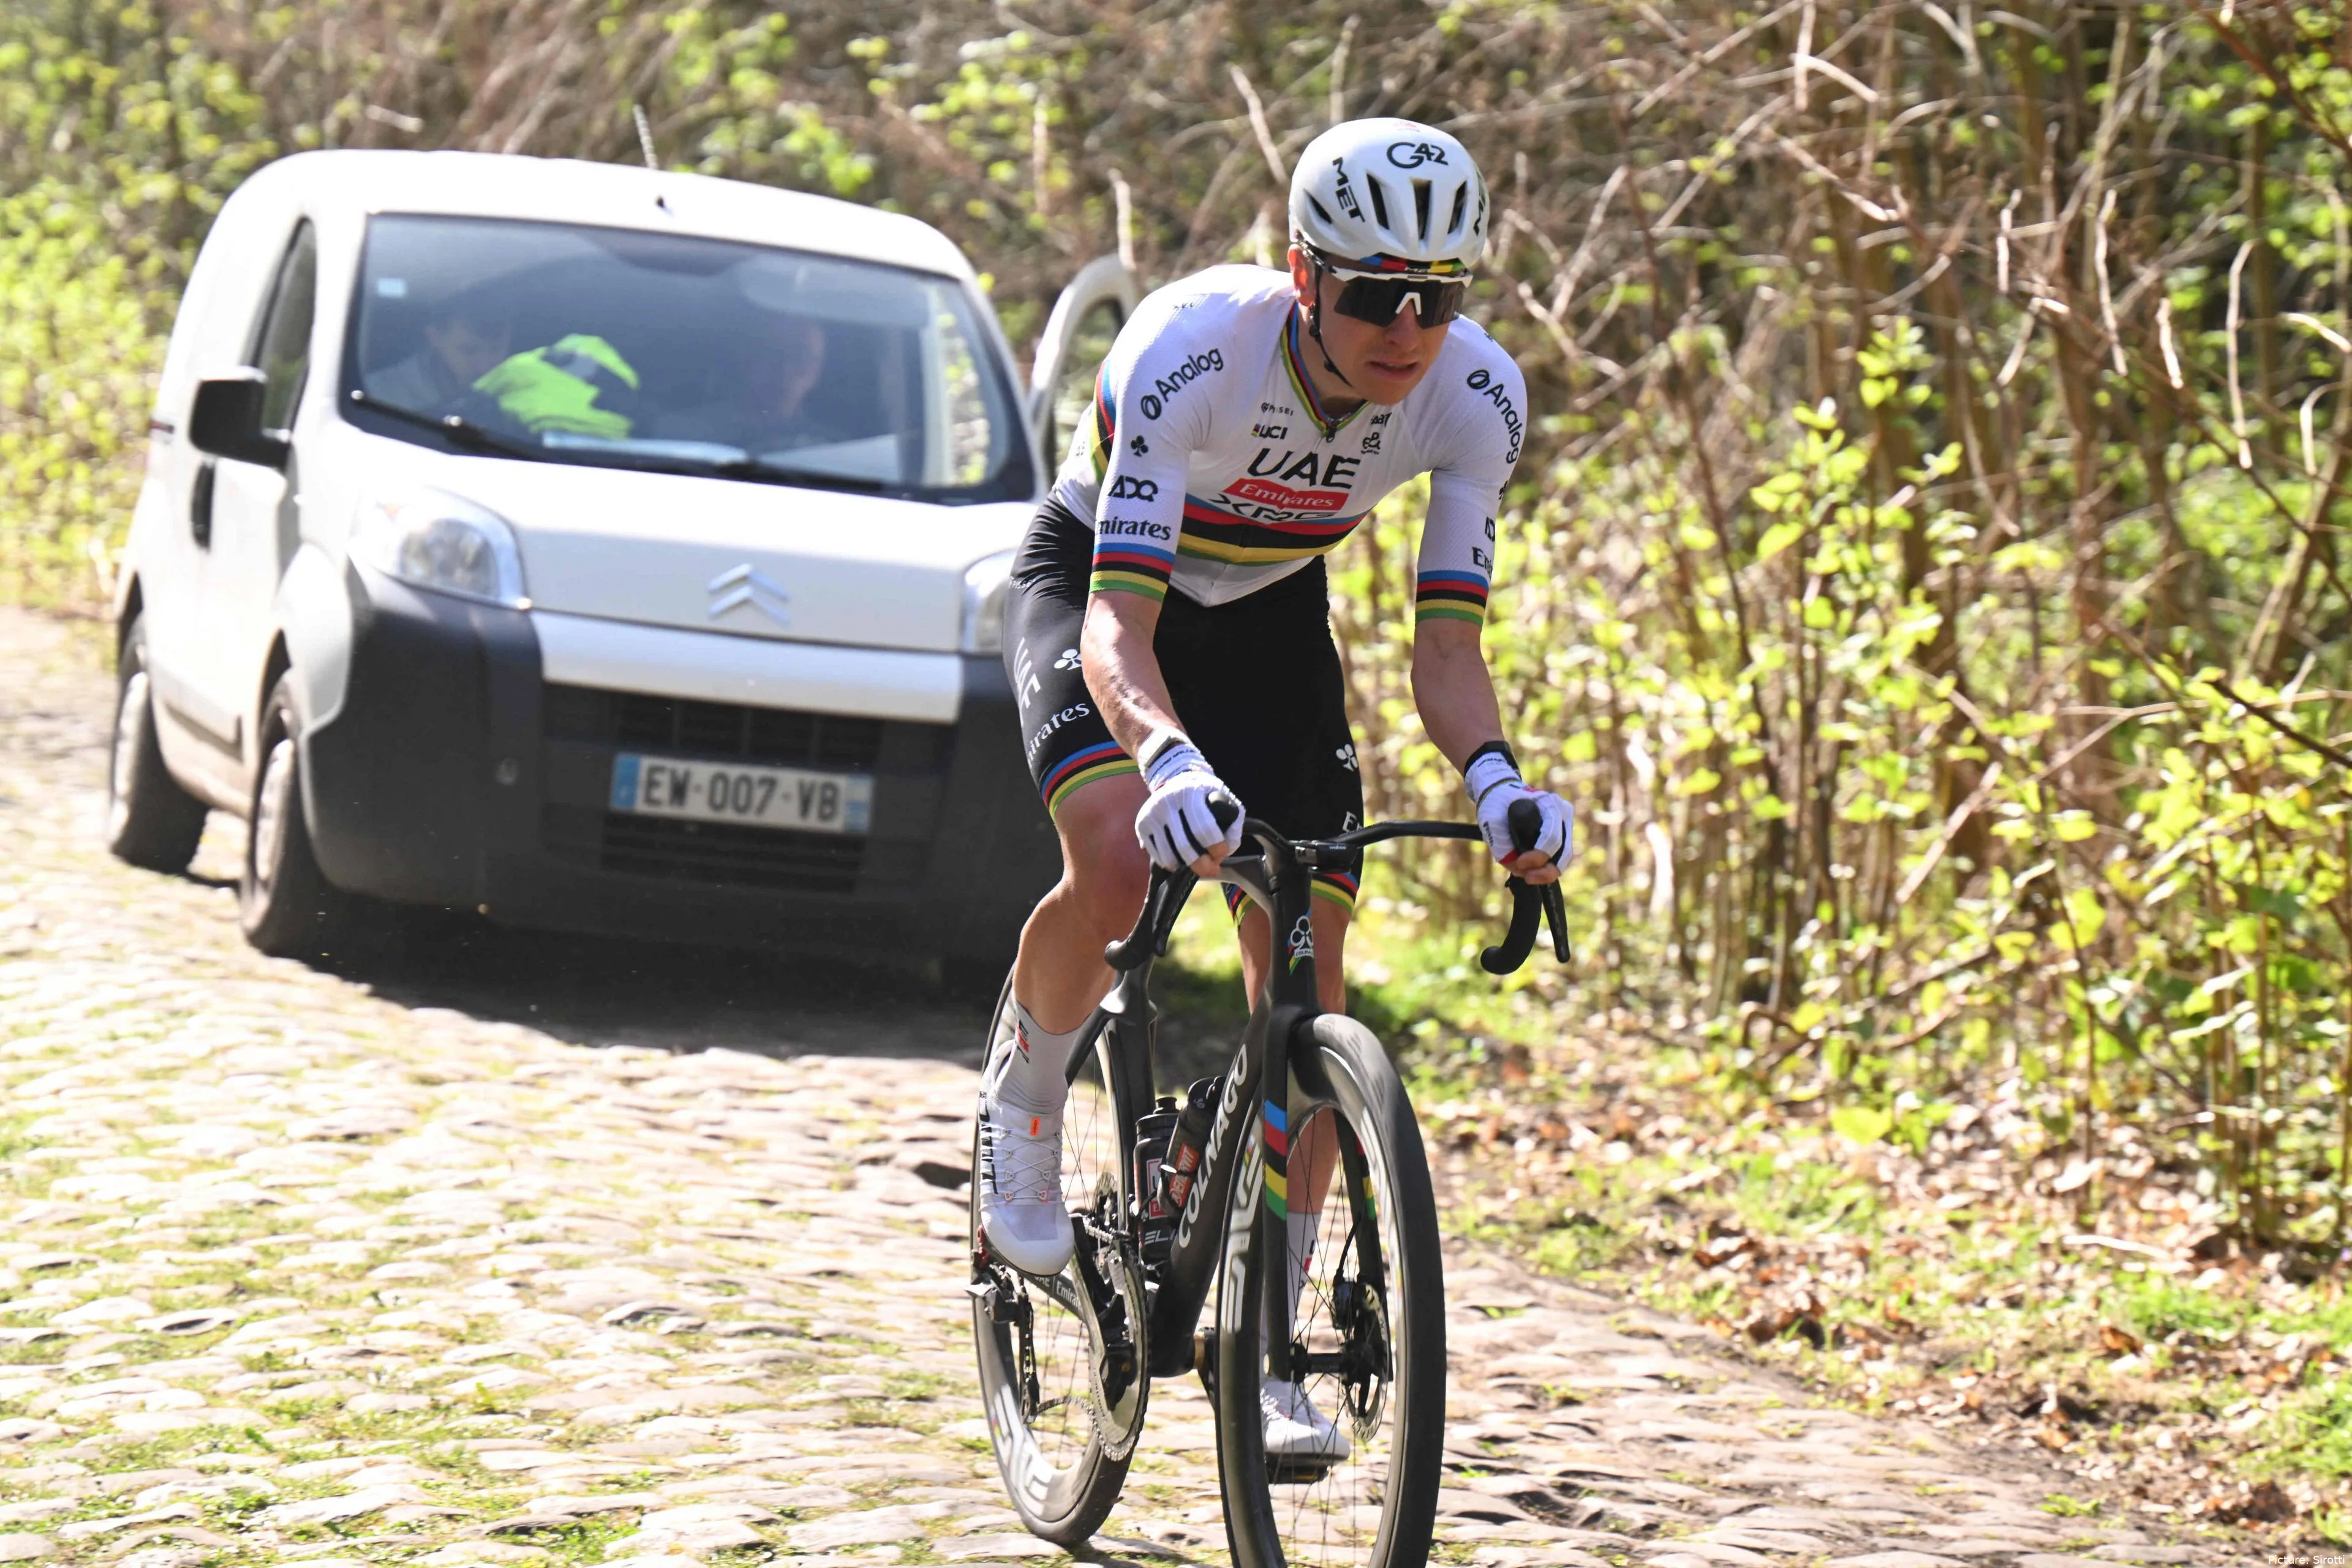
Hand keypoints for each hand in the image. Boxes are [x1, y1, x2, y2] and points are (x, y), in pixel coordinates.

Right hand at [1134, 736, 1243, 873]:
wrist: (1174, 777)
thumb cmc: (1203, 792)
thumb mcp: (1224, 797)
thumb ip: (1233, 821)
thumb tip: (1228, 849)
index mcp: (1190, 792)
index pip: (1205, 828)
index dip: (1217, 847)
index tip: (1222, 852)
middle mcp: (1166, 802)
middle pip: (1184, 846)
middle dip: (1202, 865)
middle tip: (1211, 869)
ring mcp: (1151, 814)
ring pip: (1168, 855)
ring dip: (1185, 867)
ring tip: (1196, 866)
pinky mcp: (1141, 825)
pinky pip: (1156, 854)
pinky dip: (1170, 863)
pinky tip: (1180, 860)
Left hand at [1465, 751, 1571, 885]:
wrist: (1500, 791)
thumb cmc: (1496, 803)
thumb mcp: (1491, 821)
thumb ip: (1502, 846)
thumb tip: (1519, 870)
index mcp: (1550, 804)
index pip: (1552, 837)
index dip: (1538, 856)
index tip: (1520, 863)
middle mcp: (1563, 813)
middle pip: (1564, 852)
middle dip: (1546, 870)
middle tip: (1527, 877)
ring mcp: (1565, 824)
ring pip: (1564, 857)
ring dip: (1548, 871)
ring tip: (1529, 877)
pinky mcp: (1561, 834)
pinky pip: (1559, 856)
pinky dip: (1547, 866)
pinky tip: (1532, 871)